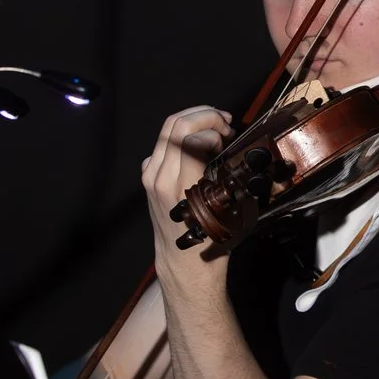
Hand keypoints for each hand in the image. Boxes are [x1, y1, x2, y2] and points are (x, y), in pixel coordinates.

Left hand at [142, 104, 233, 288]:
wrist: (185, 264)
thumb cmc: (211, 241)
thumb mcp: (230, 205)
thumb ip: (228, 171)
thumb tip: (230, 146)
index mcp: (181, 184)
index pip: (190, 135)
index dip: (214, 126)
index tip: (229, 135)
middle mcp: (160, 176)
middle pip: (175, 123)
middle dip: (204, 115)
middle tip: (224, 123)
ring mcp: (150, 176)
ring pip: (166, 130)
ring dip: (193, 123)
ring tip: (214, 131)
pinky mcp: (148, 179)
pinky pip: (162, 146)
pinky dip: (181, 138)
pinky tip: (197, 147)